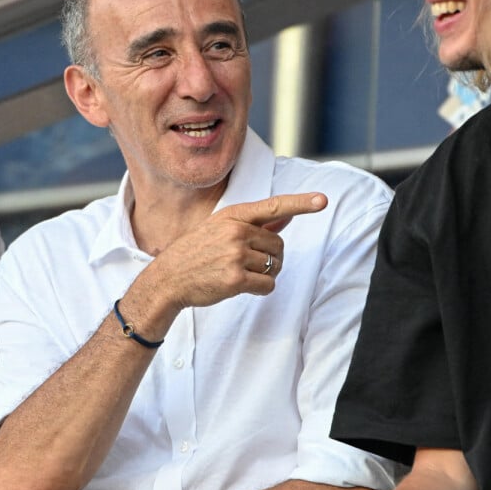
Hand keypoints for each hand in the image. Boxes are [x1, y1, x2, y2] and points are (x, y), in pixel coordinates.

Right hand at [131, 192, 327, 313]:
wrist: (168, 279)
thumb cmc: (196, 253)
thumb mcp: (221, 230)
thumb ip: (256, 224)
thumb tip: (288, 216)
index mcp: (233, 216)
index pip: (273, 206)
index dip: (301, 203)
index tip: (323, 200)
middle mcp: (236, 232)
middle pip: (278, 245)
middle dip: (270, 257)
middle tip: (246, 263)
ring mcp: (235, 255)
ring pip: (275, 266)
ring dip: (266, 274)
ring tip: (240, 273)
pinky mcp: (236, 278)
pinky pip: (268, 284)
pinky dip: (261, 288)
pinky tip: (241, 286)